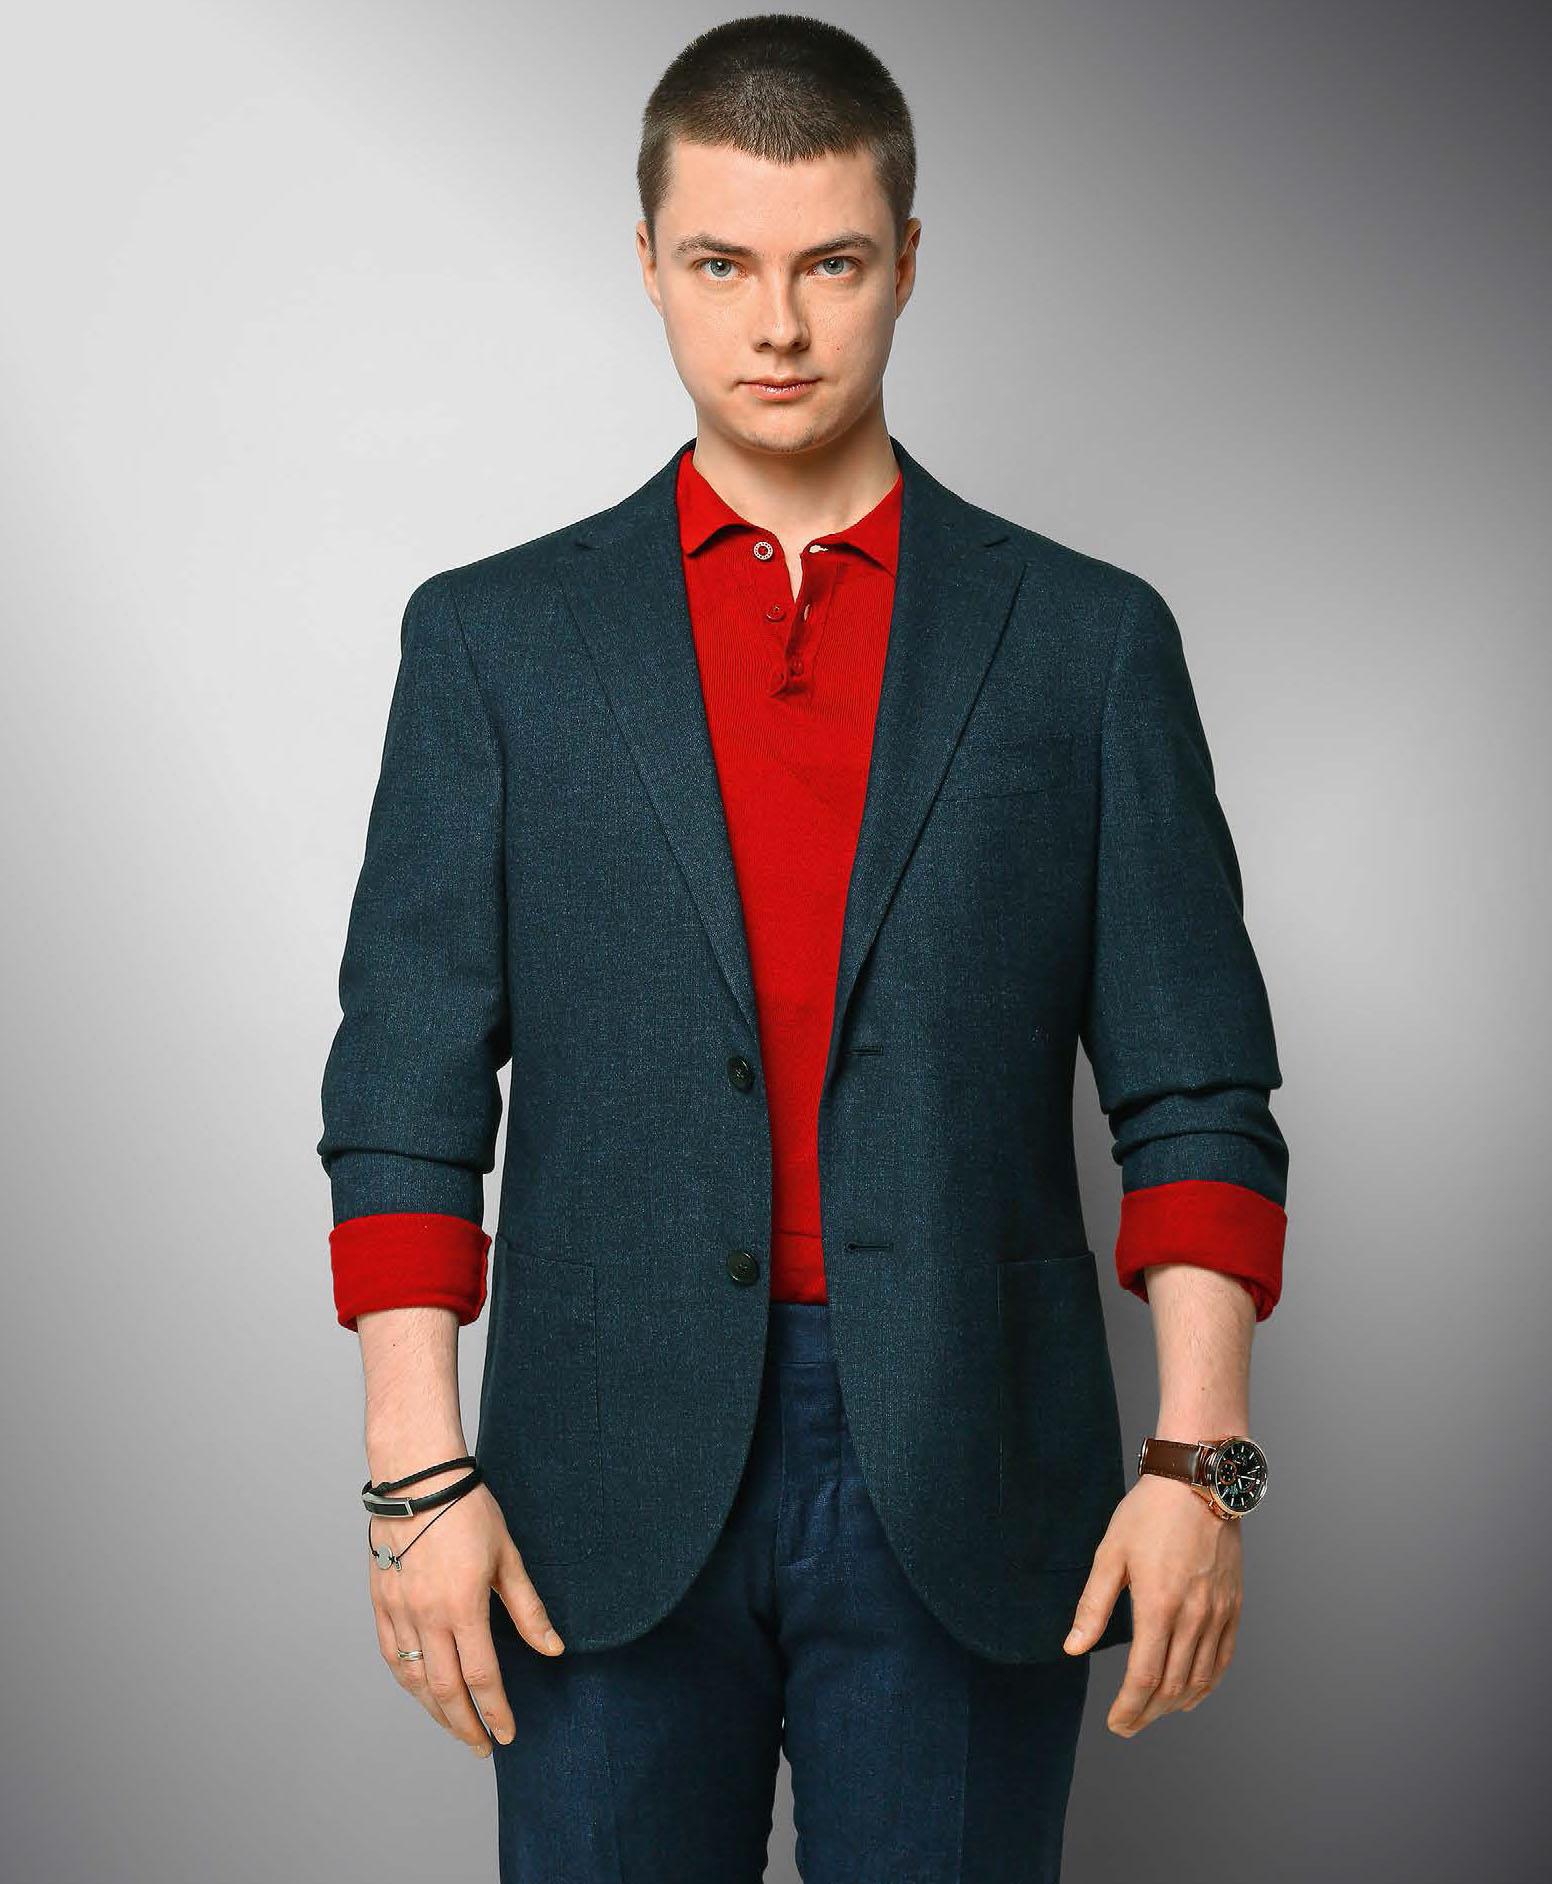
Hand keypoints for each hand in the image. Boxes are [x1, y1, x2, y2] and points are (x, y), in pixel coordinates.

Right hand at [368, 1480, 565, 1754]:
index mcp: (463, 1606)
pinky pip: (391, 1654)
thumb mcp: (508, 1556)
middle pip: (445, 1689)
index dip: (495, 1711)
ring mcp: (400, 1611)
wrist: (418, 1478)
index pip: (481, 1677)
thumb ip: (528, 1609)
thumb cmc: (467, 1509)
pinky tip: (420, 1691)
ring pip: (414, 1679)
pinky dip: (406, 1681)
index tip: (506, 1733)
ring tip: (455, 1727)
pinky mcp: (382, 1601)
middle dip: (466, 1725)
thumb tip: (552, 1649)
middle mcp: (427, 1616)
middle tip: (482, 1745)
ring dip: (435, 1710)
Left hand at [1060, 1473, 1242, 1734]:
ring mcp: (1218, 1613)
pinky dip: (1207, 1684)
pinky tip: (1191, 1694)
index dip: (1128, 1709)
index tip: (1116, 1723)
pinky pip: (1223, 1659)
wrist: (1198, 1482)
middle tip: (1128, 1724)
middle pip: (1171, 1686)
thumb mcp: (1110, 1554)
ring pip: (1199, 1679)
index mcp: (1158, 1606)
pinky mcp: (1233, 1606)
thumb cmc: (1148, 1513)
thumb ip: (1092, 1606)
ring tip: (1152, 1712)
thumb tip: (1072, 1648)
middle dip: (1147, 1713)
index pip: (1143, 1678)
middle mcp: (1192, 1617)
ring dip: (1174, 1704)